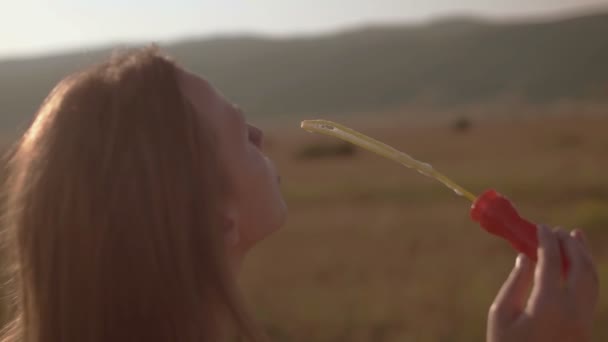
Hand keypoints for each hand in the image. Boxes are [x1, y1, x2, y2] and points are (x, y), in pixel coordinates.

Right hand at [487, 225, 598, 341]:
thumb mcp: (501, 314)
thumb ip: (516, 282)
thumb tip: (527, 257)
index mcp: (548, 305)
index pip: (552, 262)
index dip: (546, 241)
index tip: (540, 227)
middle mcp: (574, 312)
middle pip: (580, 268)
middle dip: (570, 244)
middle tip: (557, 230)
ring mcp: (584, 322)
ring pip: (592, 281)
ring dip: (584, 256)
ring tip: (576, 237)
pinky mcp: (586, 330)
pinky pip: (591, 294)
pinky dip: (586, 274)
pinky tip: (577, 265)